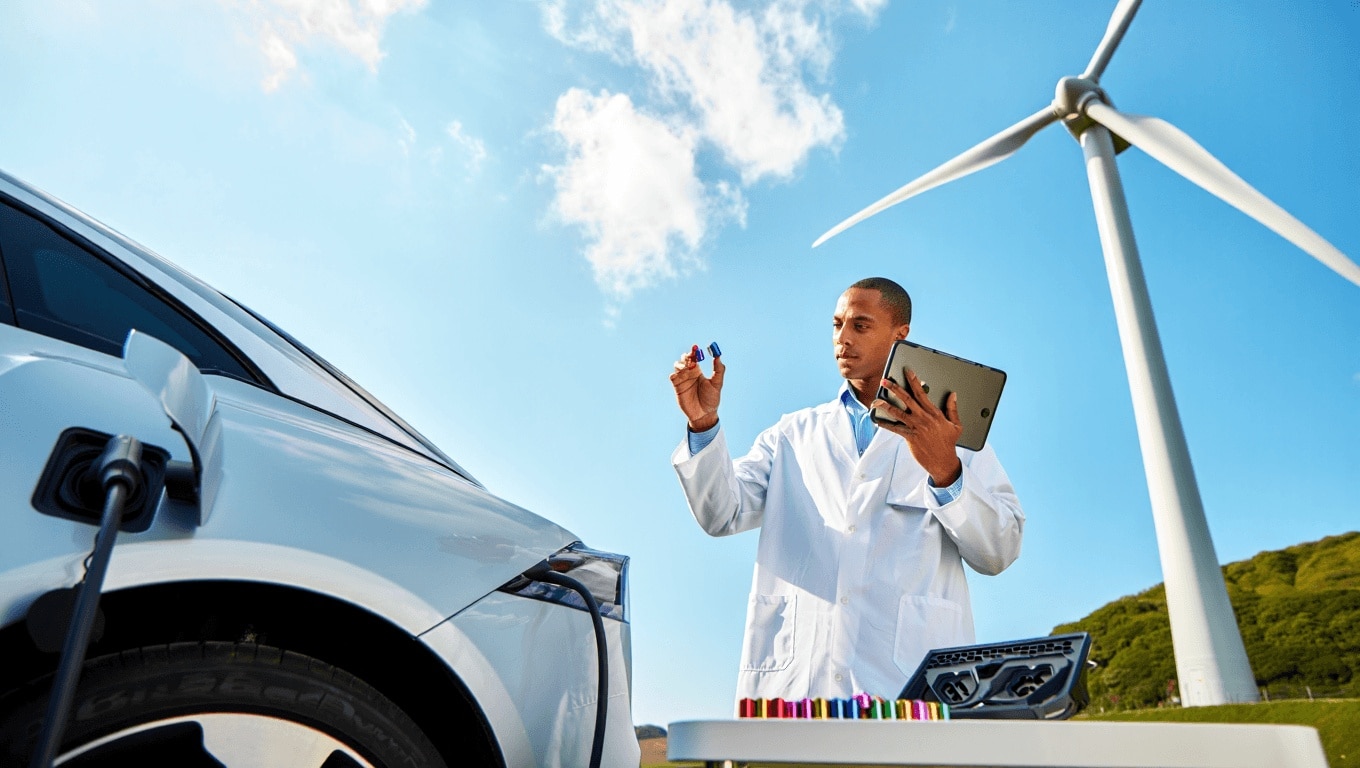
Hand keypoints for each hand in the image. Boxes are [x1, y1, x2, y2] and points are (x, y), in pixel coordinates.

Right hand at [670, 345, 724, 431]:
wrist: (704, 414)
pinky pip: (673, 377)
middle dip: (686, 356)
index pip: (694, 358)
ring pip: (677, 366)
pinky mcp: (676, 387)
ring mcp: (682, 380)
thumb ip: (718, 370)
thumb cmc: (711, 399)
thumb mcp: (717, 384)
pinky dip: (676, 374)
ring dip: (681, 364)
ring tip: (688, 368)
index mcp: (697, 372)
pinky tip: (682, 376)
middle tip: (691, 357)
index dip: (694, 352)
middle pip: (683, 360)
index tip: (696, 348)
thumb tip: (718, 355)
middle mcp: (689, 374)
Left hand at [871, 369, 962, 485]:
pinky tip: (877, 420)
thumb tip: (953, 394)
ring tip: (876, 400)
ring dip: (886, 405)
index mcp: (934, 413)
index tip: (907, 371)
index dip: (914, 381)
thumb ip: (953, 409)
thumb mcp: (956, 425)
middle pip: (907, 399)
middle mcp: (924, 418)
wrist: (944, 462)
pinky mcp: (910, 437)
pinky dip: (885, 424)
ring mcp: (916, 427)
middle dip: (895, 388)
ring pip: (898, 413)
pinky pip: (895, 429)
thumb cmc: (949, 443)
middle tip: (885, 380)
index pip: (922, 393)